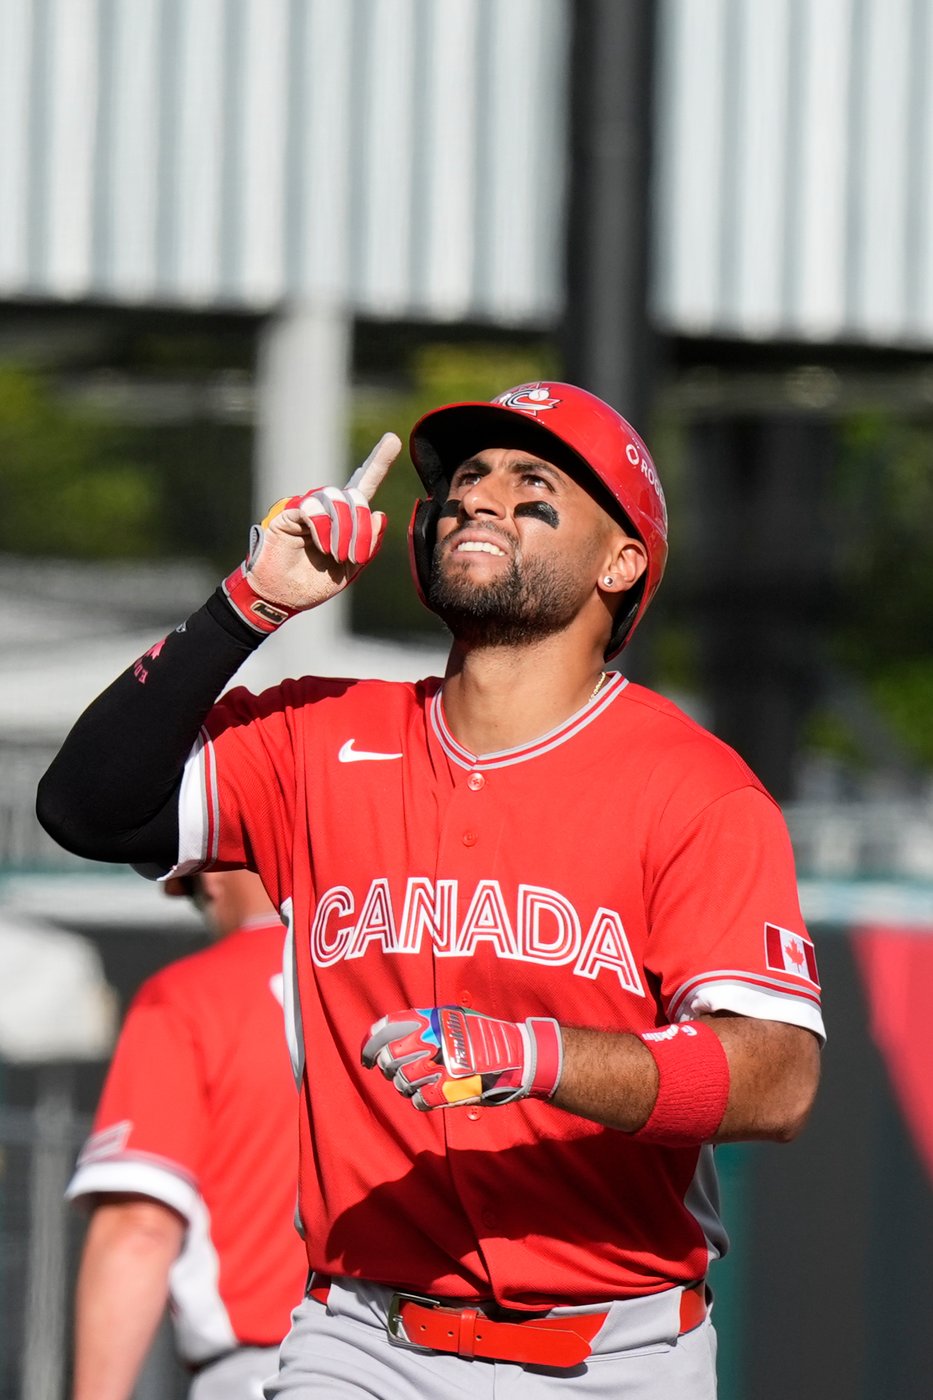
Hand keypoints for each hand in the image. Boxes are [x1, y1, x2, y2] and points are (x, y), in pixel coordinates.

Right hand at [223, 433, 400, 630]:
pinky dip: (323, 528)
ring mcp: (308, 508)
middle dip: (362, 528)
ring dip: (344, 529)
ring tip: (337, 555)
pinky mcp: (289, 512)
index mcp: (344, 519)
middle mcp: (327, 508)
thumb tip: (380, 514)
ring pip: (337, 499)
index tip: (393, 439)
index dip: (378, 462)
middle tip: (354, 557)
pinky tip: (321, 546)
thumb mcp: (350, 568)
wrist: (282, 597)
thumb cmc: (313, 584)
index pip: (364, 485)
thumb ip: (368, 544)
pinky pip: (313, 508)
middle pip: (356, 497)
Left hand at [361, 1005, 562, 1109]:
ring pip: (402, 1083)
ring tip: (422, 1083)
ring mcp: (440, 1067)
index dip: (369, 1045)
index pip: (385, 1029)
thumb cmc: (486, 1036)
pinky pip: (419, 1101)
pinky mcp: (449, 1091)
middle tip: (397, 1073)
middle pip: (388, 1059)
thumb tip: (391, 1037)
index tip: (366, 1056)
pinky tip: (433, 1095)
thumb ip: (425, 1024)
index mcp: (431, 1020)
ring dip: (407, 1086)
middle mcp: (432, 1041)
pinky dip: (422, 1100)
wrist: (519, 1057)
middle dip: (389, 1069)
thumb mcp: (455, 1018)